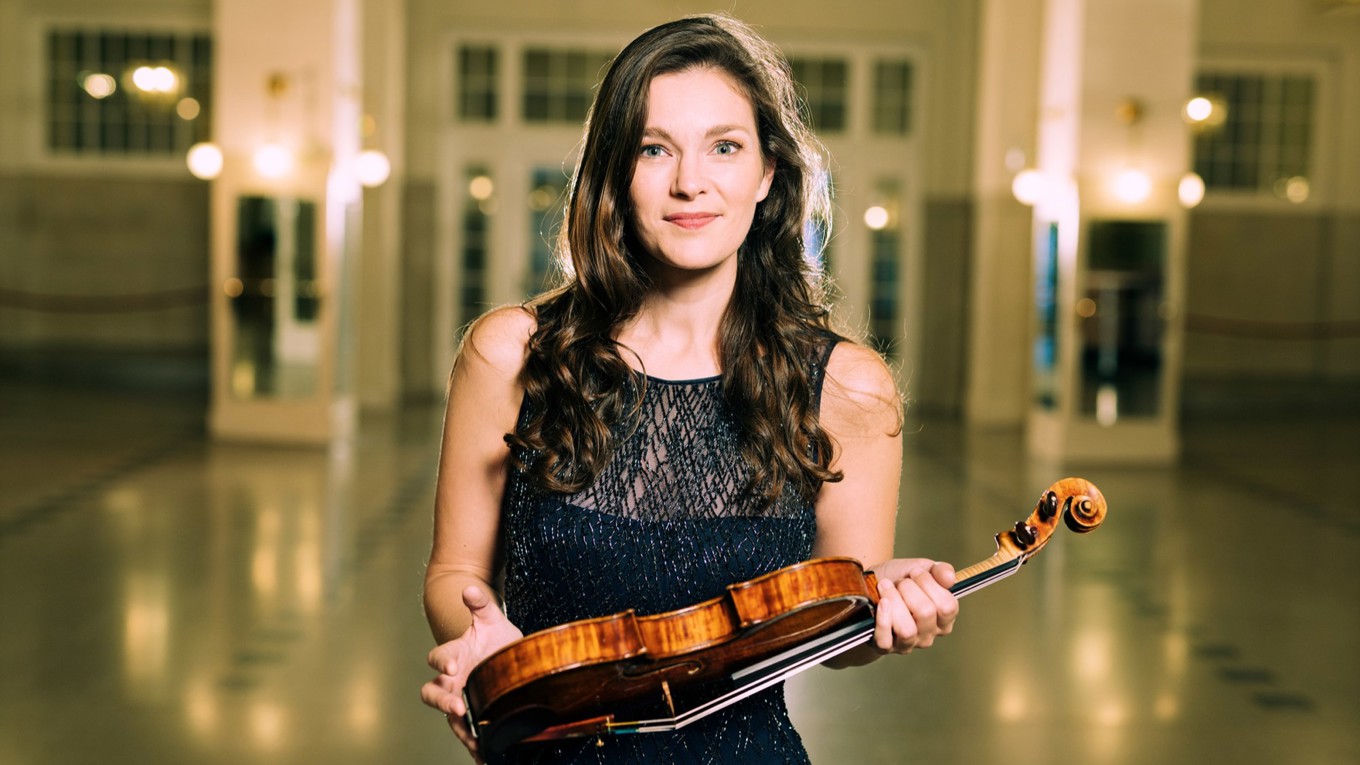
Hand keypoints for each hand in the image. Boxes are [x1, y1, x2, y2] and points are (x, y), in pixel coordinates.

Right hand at [420, 585, 523, 760]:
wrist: (502, 653)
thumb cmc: (493, 637)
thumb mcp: (491, 619)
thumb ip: (481, 604)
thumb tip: (470, 588)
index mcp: (454, 654)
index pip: (438, 657)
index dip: (441, 661)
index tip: (451, 666)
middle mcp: (452, 680)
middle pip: (434, 693)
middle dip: (442, 701)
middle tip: (457, 707)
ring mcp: (460, 698)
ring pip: (449, 717)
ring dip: (459, 729)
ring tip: (473, 741)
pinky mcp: (472, 714)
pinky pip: (467, 732)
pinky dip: (473, 745)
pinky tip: (484, 756)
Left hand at [869, 558, 957, 653]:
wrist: (867, 587)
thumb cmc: (897, 581)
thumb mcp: (920, 568)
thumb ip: (940, 571)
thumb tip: (950, 578)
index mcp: (943, 619)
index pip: (948, 607)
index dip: (930, 584)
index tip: (915, 572)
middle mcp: (928, 635)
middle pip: (926, 614)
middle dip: (909, 589)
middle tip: (899, 582)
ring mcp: (907, 643)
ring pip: (907, 629)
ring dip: (894, 601)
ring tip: (885, 587)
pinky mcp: (885, 647)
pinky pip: (885, 639)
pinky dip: (882, 619)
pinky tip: (880, 603)